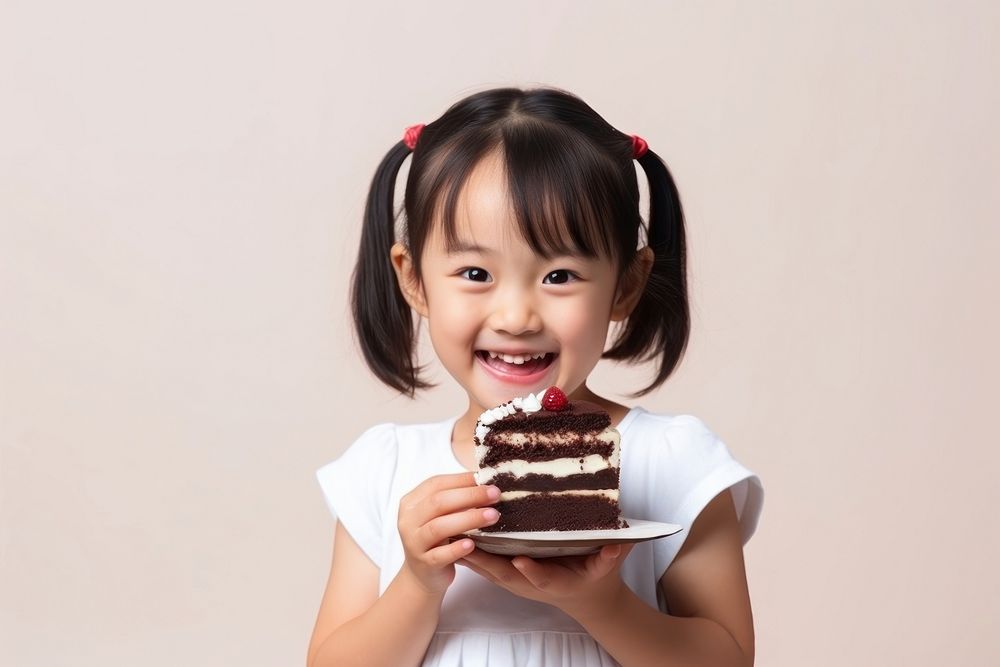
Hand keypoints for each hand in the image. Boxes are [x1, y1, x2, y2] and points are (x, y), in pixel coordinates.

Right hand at [397, 472, 500, 594]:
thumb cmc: (436, 539)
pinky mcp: (424, 564)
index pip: (436, 484)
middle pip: (438, 503)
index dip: (462, 480)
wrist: (422, 575)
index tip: (487, 477)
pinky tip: (472, 544)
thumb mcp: (441, 515)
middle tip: (495, 494)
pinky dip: (456, 548)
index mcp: (412, 502)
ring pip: (438, 528)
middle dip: (469, 496)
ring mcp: (414, 543)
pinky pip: (440, 555)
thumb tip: (485, 480)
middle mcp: (409, 521)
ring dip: (468, 519)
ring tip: (493, 515)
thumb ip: (455, 498)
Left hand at [458, 543, 633, 616]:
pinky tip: (454, 534)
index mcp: (555, 582)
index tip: (521, 560)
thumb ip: (611, 556)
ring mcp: (517, 579)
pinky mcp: (508, 572)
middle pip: (505, 574)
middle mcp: (531, 583)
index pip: (543, 578)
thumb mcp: (607, 569)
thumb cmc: (594, 578)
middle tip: (469, 541)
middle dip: (486, 560)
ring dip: (472, 554)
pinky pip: (486, 563)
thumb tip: (619, 544)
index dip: (532, 572)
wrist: (585, 597)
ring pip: (490, 569)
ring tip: (453, 533)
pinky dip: (471, 552)